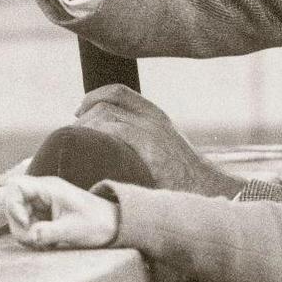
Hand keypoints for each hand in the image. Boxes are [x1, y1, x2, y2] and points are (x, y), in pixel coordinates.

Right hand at [1, 174, 120, 249]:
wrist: (114, 226)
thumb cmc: (97, 223)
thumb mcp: (73, 230)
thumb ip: (49, 232)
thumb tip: (29, 236)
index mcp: (49, 188)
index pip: (16, 187)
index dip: (13, 205)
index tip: (25, 223)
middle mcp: (43, 193)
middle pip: (14, 207)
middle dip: (21, 227)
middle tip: (36, 241)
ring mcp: (42, 205)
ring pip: (19, 219)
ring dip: (28, 235)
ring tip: (47, 244)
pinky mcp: (44, 216)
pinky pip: (28, 226)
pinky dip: (34, 237)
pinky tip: (49, 244)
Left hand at [75, 86, 245, 197]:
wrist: (208, 189)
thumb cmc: (184, 179)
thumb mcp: (165, 151)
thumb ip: (143, 143)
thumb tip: (114, 151)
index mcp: (157, 116)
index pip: (119, 92)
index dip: (94, 96)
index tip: (80, 110)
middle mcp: (153, 118)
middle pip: (106, 102)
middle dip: (84, 115)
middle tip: (73, 133)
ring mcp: (151, 131)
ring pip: (105, 115)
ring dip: (84, 127)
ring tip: (75, 143)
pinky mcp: (149, 147)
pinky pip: (114, 130)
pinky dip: (95, 135)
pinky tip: (87, 149)